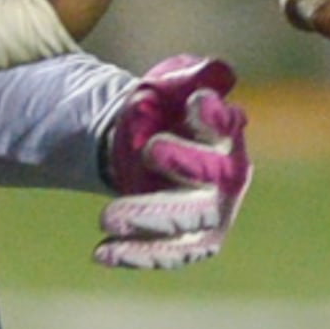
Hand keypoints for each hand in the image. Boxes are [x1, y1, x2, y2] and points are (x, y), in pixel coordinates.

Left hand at [96, 53, 247, 270]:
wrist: (143, 147)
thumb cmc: (164, 111)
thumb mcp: (171, 84)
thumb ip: (192, 76)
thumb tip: (219, 72)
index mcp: (226, 135)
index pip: (228, 126)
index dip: (216, 117)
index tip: (197, 102)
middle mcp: (227, 177)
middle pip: (214, 180)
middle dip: (185, 163)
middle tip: (148, 150)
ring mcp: (210, 214)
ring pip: (189, 226)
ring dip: (148, 220)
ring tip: (106, 217)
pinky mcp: (189, 243)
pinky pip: (168, 256)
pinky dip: (136, 256)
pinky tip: (102, 253)